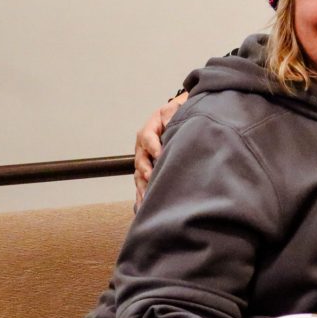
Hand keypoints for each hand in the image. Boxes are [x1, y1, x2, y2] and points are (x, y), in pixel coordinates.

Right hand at [133, 91, 186, 207]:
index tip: (160, 155)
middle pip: (141, 161)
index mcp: (148, 131)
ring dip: (142, 187)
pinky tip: (143, 208)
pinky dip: (142, 196)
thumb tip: (171, 120)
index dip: (153, 147)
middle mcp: (143, 148)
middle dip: (146, 171)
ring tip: (147, 199)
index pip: (148, 138)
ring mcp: (144, 161)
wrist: (177, 117)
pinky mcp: (147, 172)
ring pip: (140, 176)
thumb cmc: (175, 114)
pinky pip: (142, 185)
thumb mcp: (173, 109)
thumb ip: (171, 113)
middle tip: (152, 179)